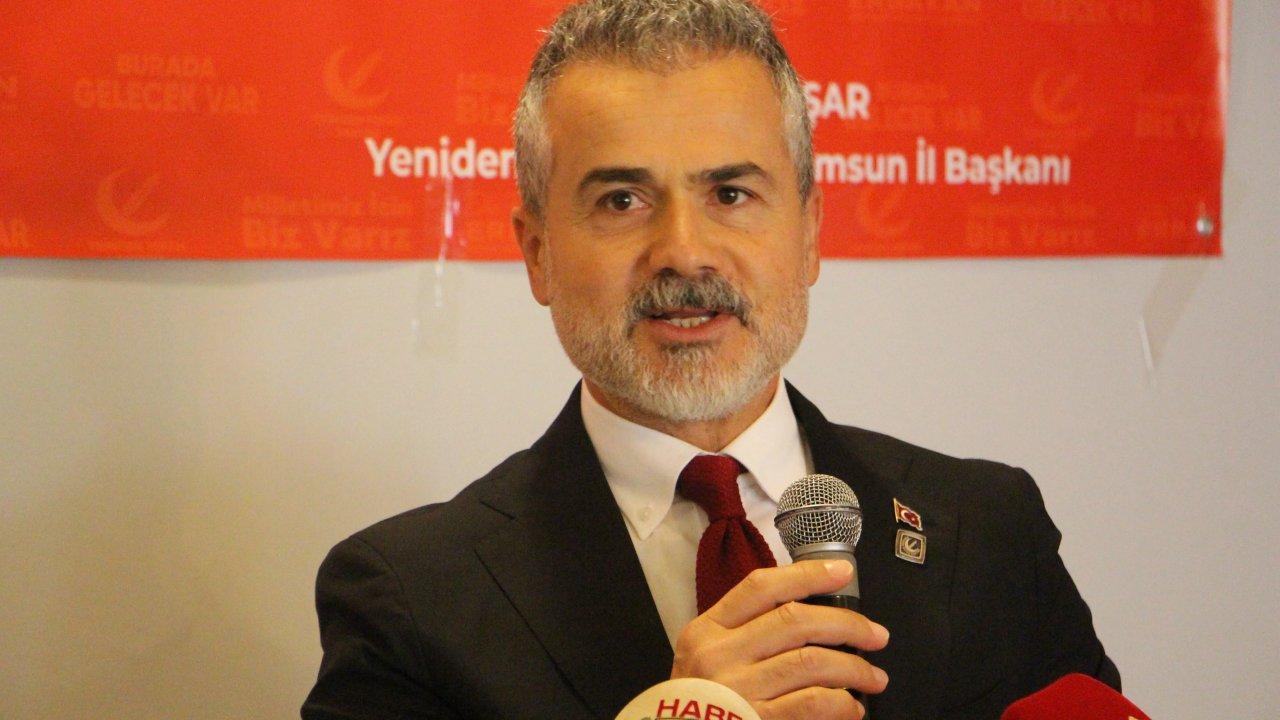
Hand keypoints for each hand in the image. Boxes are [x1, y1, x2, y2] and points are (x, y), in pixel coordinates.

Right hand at [670, 560, 889, 718]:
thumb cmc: (699, 697)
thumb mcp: (705, 653)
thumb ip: (745, 630)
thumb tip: (809, 612)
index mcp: (708, 629)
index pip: (762, 587)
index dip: (807, 575)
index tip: (842, 573)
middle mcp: (721, 654)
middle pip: (795, 622)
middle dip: (847, 625)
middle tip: (875, 634)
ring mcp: (738, 689)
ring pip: (811, 663)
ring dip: (854, 668)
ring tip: (873, 676)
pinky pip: (811, 703)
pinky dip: (840, 702)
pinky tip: (851, 706)